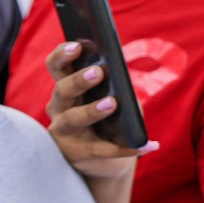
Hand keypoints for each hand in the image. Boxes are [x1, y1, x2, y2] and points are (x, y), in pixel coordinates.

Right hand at [43, 41, 150, 178]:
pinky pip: (100, 149)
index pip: (56, 66)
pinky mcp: (76, 153)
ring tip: (112, 103)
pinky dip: (125, 148)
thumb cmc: (106, 119)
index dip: (62, 55)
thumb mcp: (110, 97)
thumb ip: (114, 87)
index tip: (78, 45)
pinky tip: (147, 145)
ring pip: (72, 119)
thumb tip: (123, 86)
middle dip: (78, 80)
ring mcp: (63, 132)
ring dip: (91, 110)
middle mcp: (58, 107)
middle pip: (61, 90)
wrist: (102, 157)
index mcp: (66, 87)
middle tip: (97, 72)